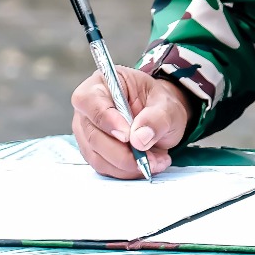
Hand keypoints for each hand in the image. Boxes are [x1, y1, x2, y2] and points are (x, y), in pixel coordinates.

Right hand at [71, 66, 191, 178]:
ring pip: (97, 156)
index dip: (107, 121)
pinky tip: (145, 164)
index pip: (91, 102)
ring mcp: (87, 131)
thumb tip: (139, 138)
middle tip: (149, 158)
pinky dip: (125, 171)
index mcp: (101, 83)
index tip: (127, 136)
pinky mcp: (92, 151)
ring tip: (155, 161)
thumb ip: (157, 118)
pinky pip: (104, 167)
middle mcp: (87, 108)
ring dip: (127, 165)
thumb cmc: (158, 104)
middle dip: (123, 152)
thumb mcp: (167, 105)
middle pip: (93, 135)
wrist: (160, 117)